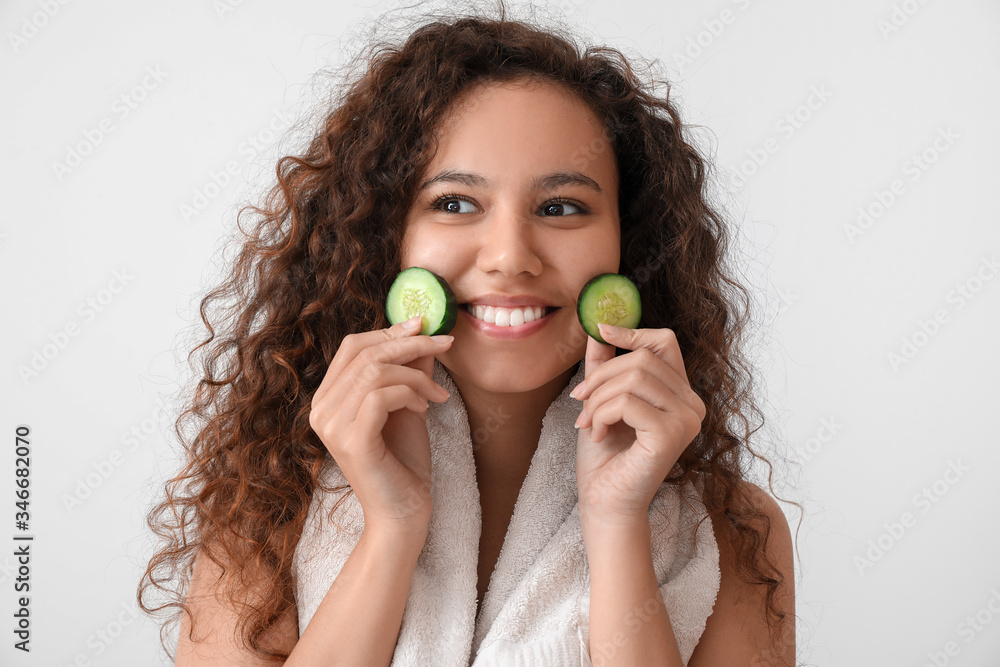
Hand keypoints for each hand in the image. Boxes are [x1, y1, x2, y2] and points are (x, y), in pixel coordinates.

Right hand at [308, 316, 452, 533]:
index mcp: (328, 399)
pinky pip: (381, 395)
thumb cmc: (404, 462)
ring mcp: (332, 426)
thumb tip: (420, 329)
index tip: (424, 325)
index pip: (352, 347)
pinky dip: (409, 394)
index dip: (389, 331)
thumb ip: (408, 369)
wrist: (404, 513)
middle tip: (444, 344)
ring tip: (436, 395)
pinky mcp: (351, 440)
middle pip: (365, 353)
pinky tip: (423, 409)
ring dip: (416, 376)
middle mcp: (321, 410)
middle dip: (410, 343)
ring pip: (375, 371)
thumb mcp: (408, 404)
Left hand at [572, 322, 705, 525]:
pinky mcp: (671, 434)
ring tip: (587, 422)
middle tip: (579, 401)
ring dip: (598, 398)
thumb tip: (598, 327)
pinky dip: (601, 414)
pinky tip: (596, 434)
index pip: (665, 343)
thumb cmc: (605, 457)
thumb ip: (604, 365)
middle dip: (601, 376)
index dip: (632, 332)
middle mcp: (693, 405)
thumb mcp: (601, 400)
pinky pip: (627, 402)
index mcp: (681, 394)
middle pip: (643, 358)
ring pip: (633, 378)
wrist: (604, 502)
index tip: (601, 332)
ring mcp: (687, 420)